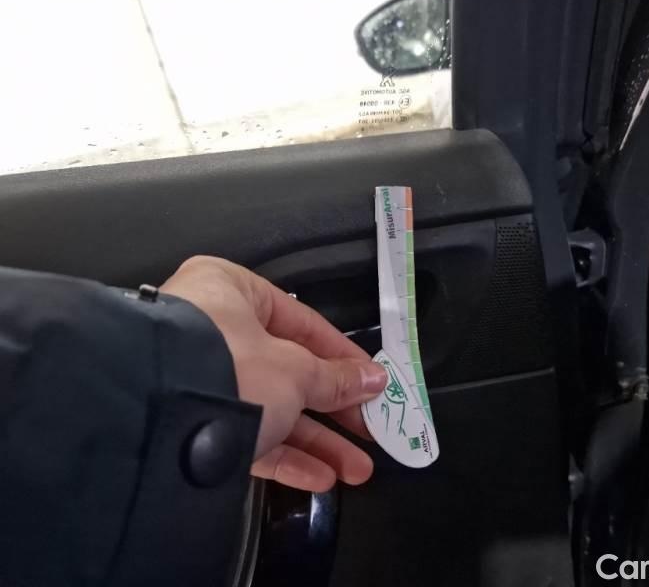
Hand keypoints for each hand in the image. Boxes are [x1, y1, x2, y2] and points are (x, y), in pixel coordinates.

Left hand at [161, 256, 385, 491]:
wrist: (150, 423)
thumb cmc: (231, 369)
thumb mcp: (295, 371)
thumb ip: (335, 377)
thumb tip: (375, 378)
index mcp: (232, 292)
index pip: (303, 323)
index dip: (345, 358)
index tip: (376, 384)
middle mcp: (212, 330)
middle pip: (289, 371)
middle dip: (335, 409)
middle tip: (371, 431)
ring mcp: (199, 380)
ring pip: (271, 409)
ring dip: (317, 441)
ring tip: (358, 468)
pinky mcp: (190, 424)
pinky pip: (246, 435)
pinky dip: (283, 456)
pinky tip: (320, 478)